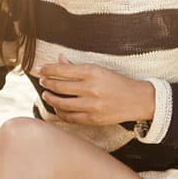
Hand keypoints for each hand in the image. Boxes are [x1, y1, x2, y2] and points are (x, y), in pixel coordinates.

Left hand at [37, 54, 154, 125]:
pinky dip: (60, 112)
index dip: (47, 69)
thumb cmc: (116, 82)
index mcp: (92, 72)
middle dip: (46, 83)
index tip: (39, 69)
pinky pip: (70, 117)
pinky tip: (56, 107)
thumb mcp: (98, 69)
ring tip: (46, 95)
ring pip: (61, 103)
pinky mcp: (93, 119)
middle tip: (41, 81)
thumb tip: (59, 59)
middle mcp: (91, 88)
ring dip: (50, 98)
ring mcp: (92, 105)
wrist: (138, 100)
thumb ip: (77, 66)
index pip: (62, 70)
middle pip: (59, 86)